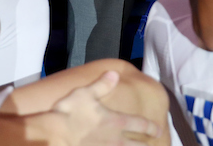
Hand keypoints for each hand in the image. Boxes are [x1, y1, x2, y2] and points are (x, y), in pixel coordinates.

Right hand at [28, 70, 159, 145]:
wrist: (54, 135)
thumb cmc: (69, 113)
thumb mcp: (85, 93)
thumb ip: (102, 85)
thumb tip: (114, 74)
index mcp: (116, 121)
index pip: (140, 124)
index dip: (152, 127)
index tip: (158, 130)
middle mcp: (115, 139)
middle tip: (152, 145)